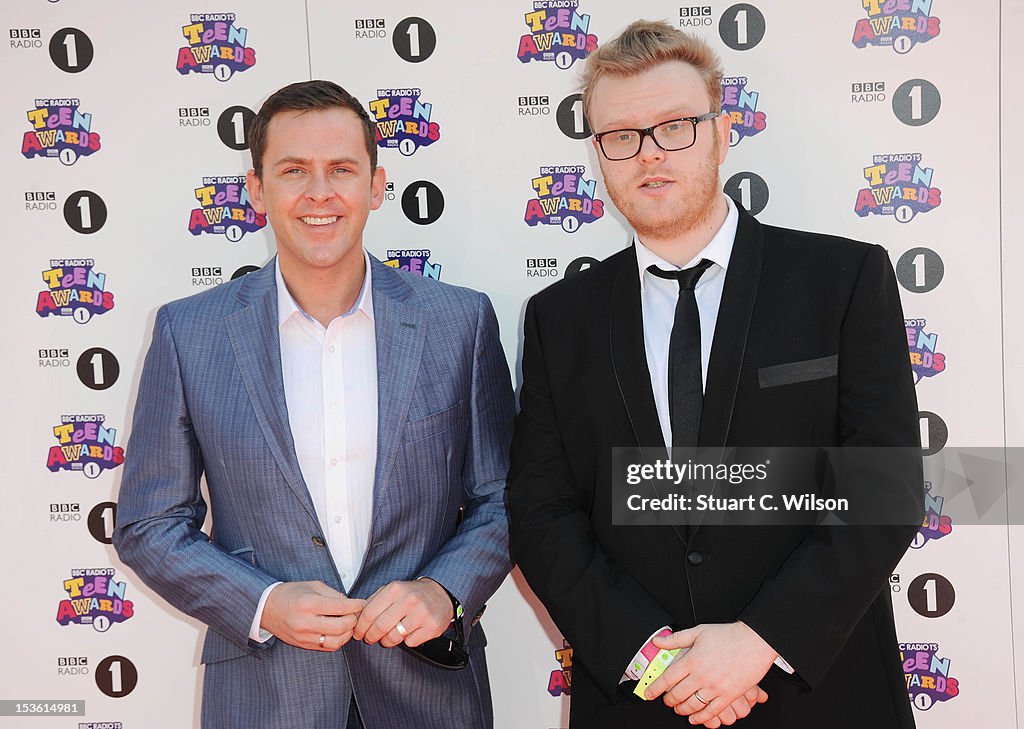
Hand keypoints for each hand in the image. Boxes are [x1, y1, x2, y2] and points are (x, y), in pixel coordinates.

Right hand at [260, 581, 364, 651]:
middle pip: (341, 626)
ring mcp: (304, 636)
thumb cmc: (290, 594)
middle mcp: (306, 622)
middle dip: (354, 620)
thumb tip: (350, 603)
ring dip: (347, 633)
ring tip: (349, 624)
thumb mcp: (312, 586)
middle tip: (357, 614)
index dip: (356, 605)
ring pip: (336, 641)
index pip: (340, 607)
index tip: (362, 603)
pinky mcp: (303, 645)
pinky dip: (338, 640)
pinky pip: (327, 647)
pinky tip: (339, 632)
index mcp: (308, 604)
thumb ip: (332, 594)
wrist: (266, 608)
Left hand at [353, 578, 453, 648]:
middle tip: (369, 639)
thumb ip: (374, 601)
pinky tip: (407, 633)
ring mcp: (421, 614)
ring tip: (387, 637)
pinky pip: (409, 642)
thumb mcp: (393, 590)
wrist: (440, 594)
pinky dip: (405, 641)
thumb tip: (356, 616)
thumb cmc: (412, 594)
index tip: (358, 633)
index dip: (360, 627)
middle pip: (379, 627)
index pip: (369, 613)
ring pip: (393, 637)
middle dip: (370, 637)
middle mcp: (409, 600)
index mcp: (395, 589)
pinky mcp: (431, 627)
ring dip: (386, 641)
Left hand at [645, 622, 776, 724]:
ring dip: (682, 710)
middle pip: (678, 694)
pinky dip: (701, 717)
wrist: (754, 641)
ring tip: (678, 709)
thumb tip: (658, 641)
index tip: (649, 693)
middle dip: (669, 700)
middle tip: (666, 701)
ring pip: (692, 705)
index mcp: (692, 660)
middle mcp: (701, 675)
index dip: (655, 688)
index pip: (667, 678)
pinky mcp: (728, 695)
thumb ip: (676, 639)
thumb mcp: (698, 632)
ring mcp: (715, 687)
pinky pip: (711, 711)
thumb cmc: (728, 635)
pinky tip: (695, 718)